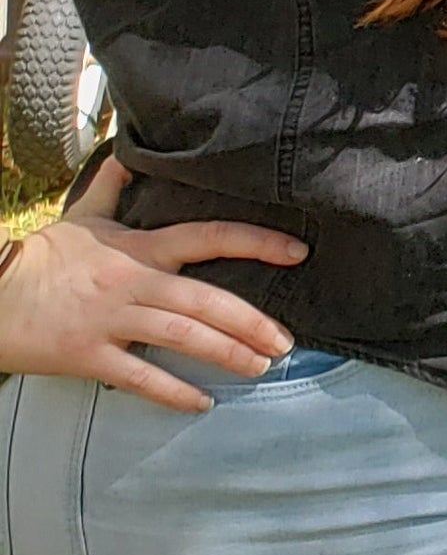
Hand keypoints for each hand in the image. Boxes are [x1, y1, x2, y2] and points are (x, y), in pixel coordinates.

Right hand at [0, 157, 307, 412]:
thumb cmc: (40, 258)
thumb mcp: (81, 217)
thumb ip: (112, 187)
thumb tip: (127, 151)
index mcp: (137, 248)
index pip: (207, 236)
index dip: (256, 243)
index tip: (298, 252)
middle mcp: (131, 282)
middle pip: (205, 299)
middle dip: (251, 322)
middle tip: (285, 342)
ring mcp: (109, 319)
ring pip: (181, 336)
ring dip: (226, 354)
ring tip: (259, 367)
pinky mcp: (86, 354)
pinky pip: (138, 377)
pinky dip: (173, 393)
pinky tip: (202, 403)